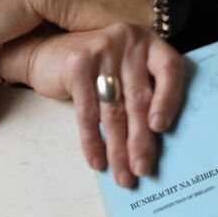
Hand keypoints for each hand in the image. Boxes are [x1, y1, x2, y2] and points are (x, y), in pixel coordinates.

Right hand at [0, 23, 186, 186]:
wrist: (48, 52)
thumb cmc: (98, 70)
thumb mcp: (127, 71)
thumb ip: (145, 93)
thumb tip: (157, 146)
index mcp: (149, 43)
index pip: (169, 70)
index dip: (168, 100)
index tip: (161, 129)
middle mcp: (129, 41)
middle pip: (139, 99)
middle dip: (140, 141)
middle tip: (142, 171)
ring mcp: (103, 50)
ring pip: (114, 110)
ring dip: (118, 149)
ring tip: (122, 175)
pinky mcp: (78, 65)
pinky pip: (88, 112)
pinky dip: (92, 141)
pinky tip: (97, 161)